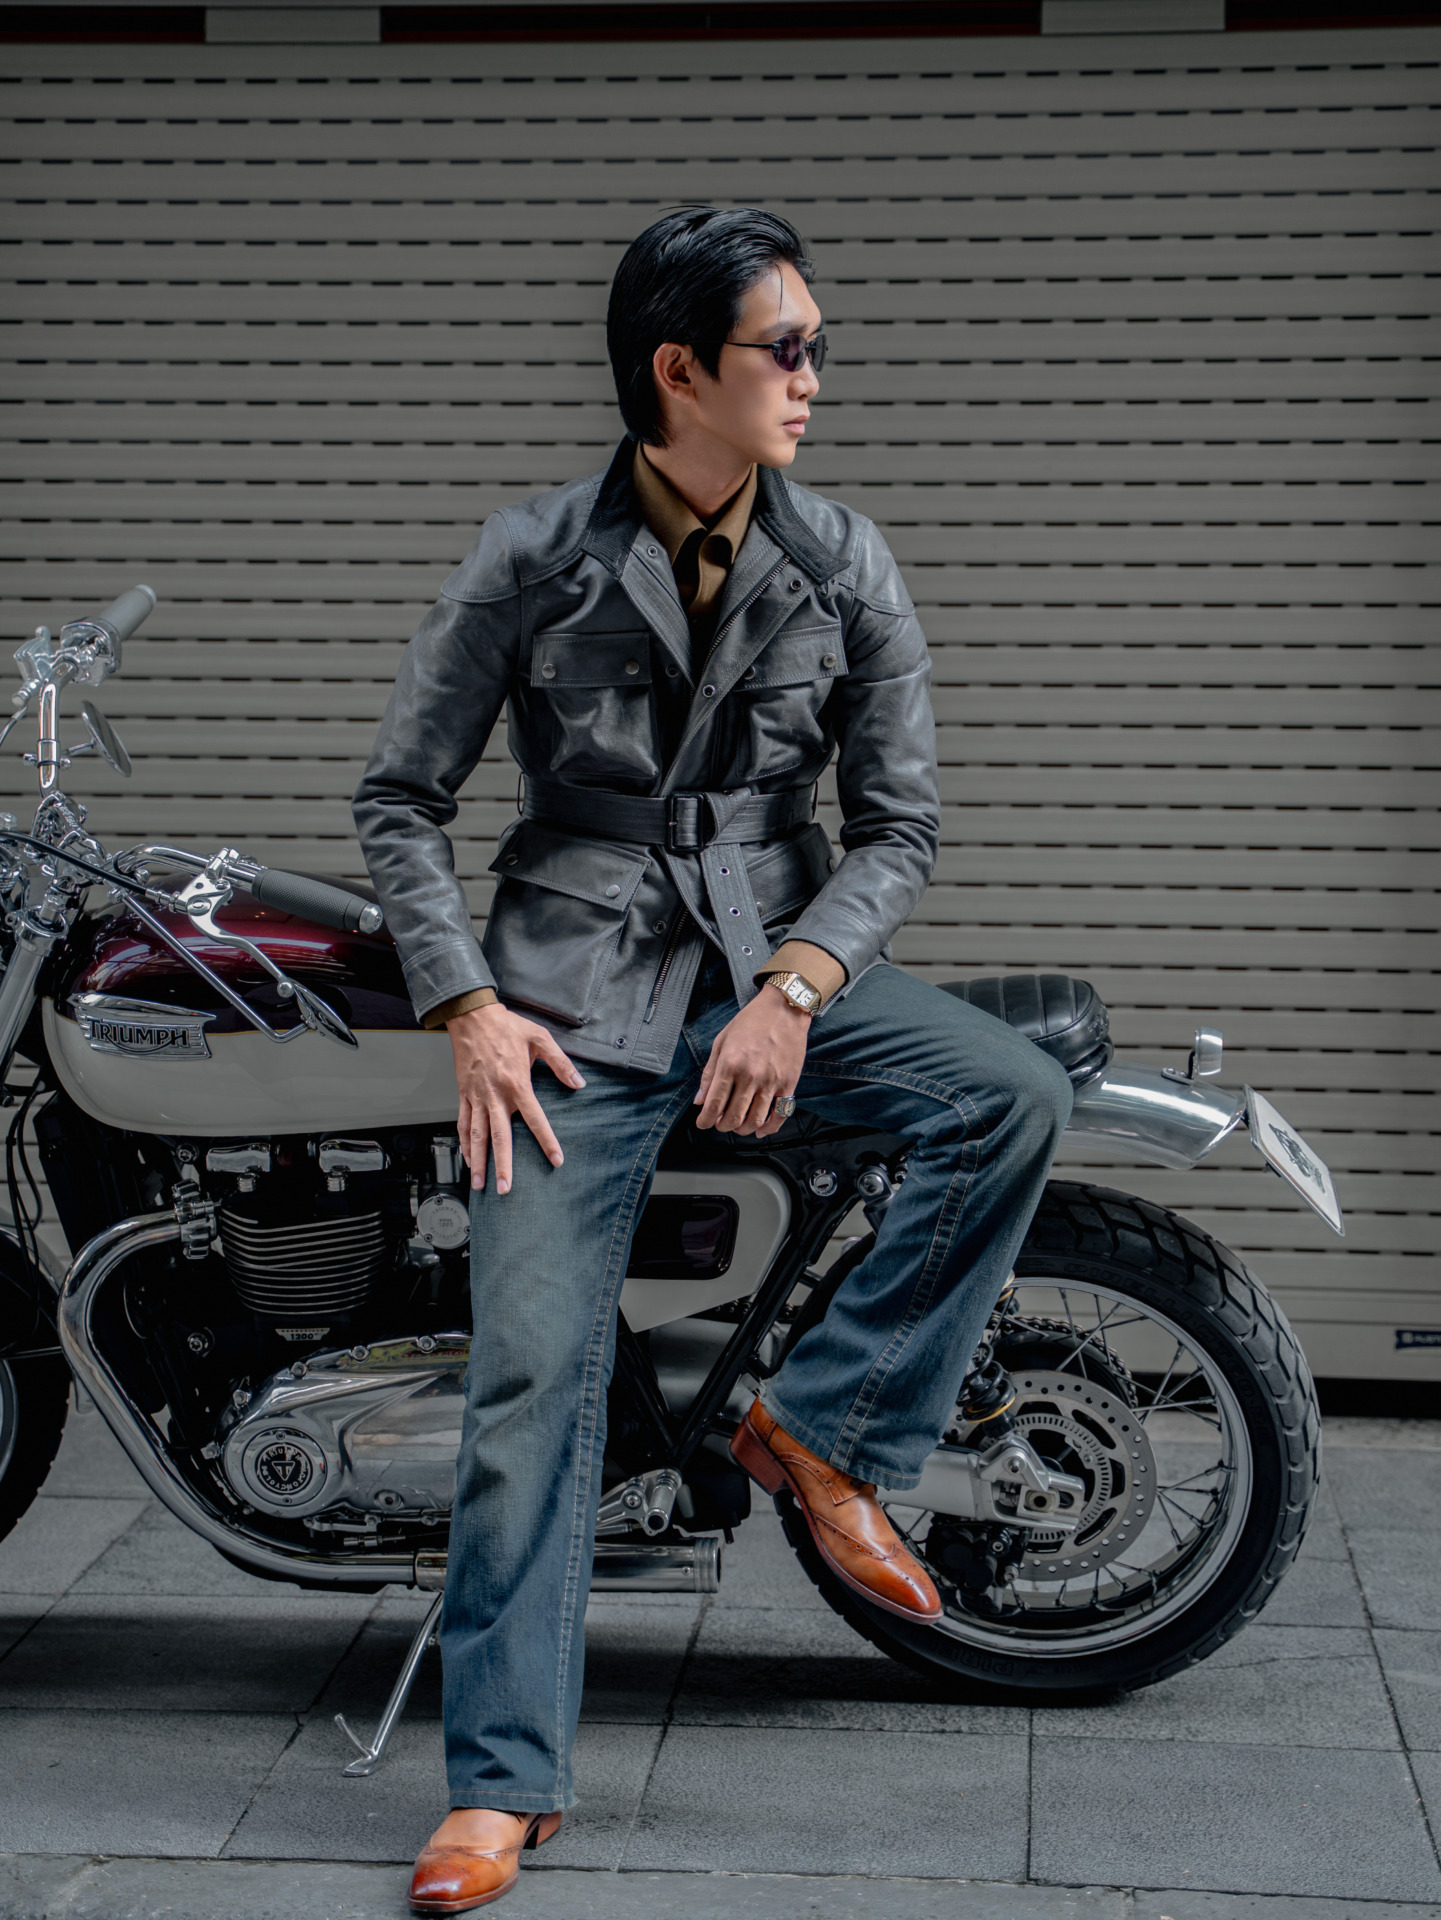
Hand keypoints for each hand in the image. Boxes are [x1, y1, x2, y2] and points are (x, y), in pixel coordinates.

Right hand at [447, 1002, 584, 1194]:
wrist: (471, 1016)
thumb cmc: (506, 1026)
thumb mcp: (540, 1038)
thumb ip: (561, 1063)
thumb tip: (579, 1083)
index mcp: (516, 1083)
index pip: (535, 1118)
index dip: (546, 1141)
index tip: (556, 1160)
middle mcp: (495, 1094)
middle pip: (500, 1136)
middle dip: (503, 1165)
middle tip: (505, 1189)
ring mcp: (477, 1096)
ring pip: (477, 1135)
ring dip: (478, 1161)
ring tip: (480, 1183)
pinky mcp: (463, 1093)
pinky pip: (463, 1122)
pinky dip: (464, 1142)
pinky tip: (467, 1157)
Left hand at [694, 982, 808, 1136]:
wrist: (784, 1008)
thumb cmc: (751, 1022)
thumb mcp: (721, 1041)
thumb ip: (709, 1072)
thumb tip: (699, 1100)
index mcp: (730, 1064)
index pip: (714, 1104)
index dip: (705, 1120)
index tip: (703, 1124)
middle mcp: (750, 1076)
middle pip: (733, 1117)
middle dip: (722, 1126)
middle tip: (719, 1124)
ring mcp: (772, 1081)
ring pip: (755, 1120)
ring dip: (742, 1130)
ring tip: (737, 1125)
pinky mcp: (789, 1083)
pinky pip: (780, 1114)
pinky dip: (769, 1128)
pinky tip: (760, 1130)